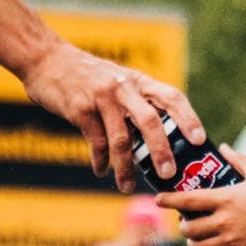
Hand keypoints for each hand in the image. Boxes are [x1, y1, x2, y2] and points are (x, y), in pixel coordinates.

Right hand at [22, 41, 204, 190]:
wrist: (45, 59)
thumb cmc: (84, 75)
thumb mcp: (116, 79)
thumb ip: (133, 102)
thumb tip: (154, 137)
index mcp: (137, 81)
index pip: (171, 97)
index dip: (188, 118)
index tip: (199, 140)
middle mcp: (123, 87)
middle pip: (150, 121)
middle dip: (161, 150)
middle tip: (168, 173)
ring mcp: (101, 98)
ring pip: (121, 138)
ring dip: (126, 167)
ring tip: (128, 187)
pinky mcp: (80, 110)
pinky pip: (96, 142)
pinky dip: (101, 161)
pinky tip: (102, 172)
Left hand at [158, 148, 245, 245]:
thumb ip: (239, 161)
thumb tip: (225, 148)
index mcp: (224, 199)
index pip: (187, 200)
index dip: (168, 200)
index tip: (159, 200)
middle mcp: (223, 221)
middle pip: (188, 229)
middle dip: (184, 227)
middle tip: (188, 224)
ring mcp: (231, 241)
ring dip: (195, 244)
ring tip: (198, 240)